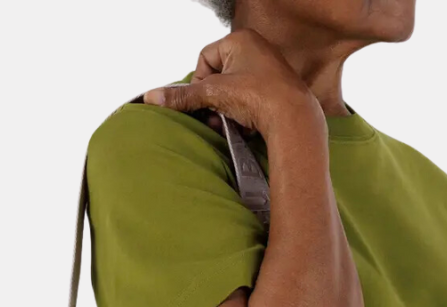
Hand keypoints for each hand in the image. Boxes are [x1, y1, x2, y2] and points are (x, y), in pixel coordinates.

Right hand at [142, 28, 323, 139]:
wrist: (294, 120)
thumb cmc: (260, 98)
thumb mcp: (214, 94)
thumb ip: (182, 96)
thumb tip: (151, 97)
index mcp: (241, 40)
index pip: (205, 59)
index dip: (200, 83)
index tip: (203, 101)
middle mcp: (257, 49)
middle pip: (219, 77)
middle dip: (214, 100)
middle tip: (215, 117)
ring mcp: (269, 70)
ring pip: (235, 91)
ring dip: (227, 110)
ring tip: (232, 123)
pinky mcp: (277, 91)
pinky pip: (251, 101)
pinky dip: (245, 114)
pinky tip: (247, 126)